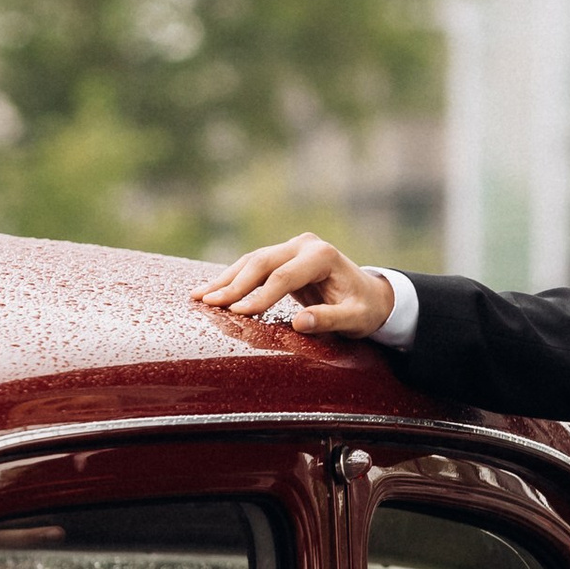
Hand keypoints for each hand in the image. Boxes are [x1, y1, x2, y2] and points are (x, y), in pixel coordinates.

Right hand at [193, 234, 396, 334]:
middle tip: (208, 304)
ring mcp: (292, 247)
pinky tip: (210, 290)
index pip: (285, 276)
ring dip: (226, 280)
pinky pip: (253, 266)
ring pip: (252, 261)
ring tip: (199, 297)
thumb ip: (329, 320)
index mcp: (323, 256)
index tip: (238, 314)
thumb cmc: (364, 309)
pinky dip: (232, 278)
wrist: (371, 295)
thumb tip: (299, 323)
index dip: (260, 296)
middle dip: (234, 285)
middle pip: (262, 263)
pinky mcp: (283, 256)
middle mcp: (305, 245)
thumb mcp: (355, 319)